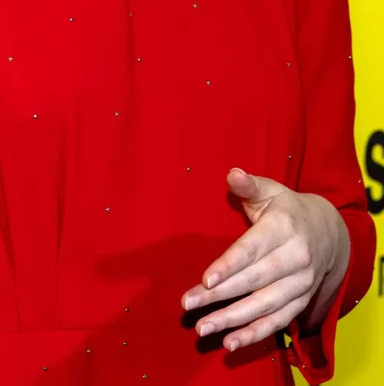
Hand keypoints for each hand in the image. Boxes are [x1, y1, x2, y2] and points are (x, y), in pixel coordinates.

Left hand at [181, 168, 349, 351]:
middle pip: (254, 280)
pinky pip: (278, 321)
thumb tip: (232, 174)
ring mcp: (302, 283)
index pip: (253, 249)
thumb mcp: (270, 190)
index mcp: (285, 227)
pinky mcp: (302, 301)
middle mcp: (296, 257)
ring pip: (265, 305)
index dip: (229, 265)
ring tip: (204, 327)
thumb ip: (248, 184)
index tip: (205, 279)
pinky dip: (255, 334)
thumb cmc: (286, 209)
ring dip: (233, 319)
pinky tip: (230, 343)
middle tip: (189, 304)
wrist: (329, 232)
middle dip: (220, 295)